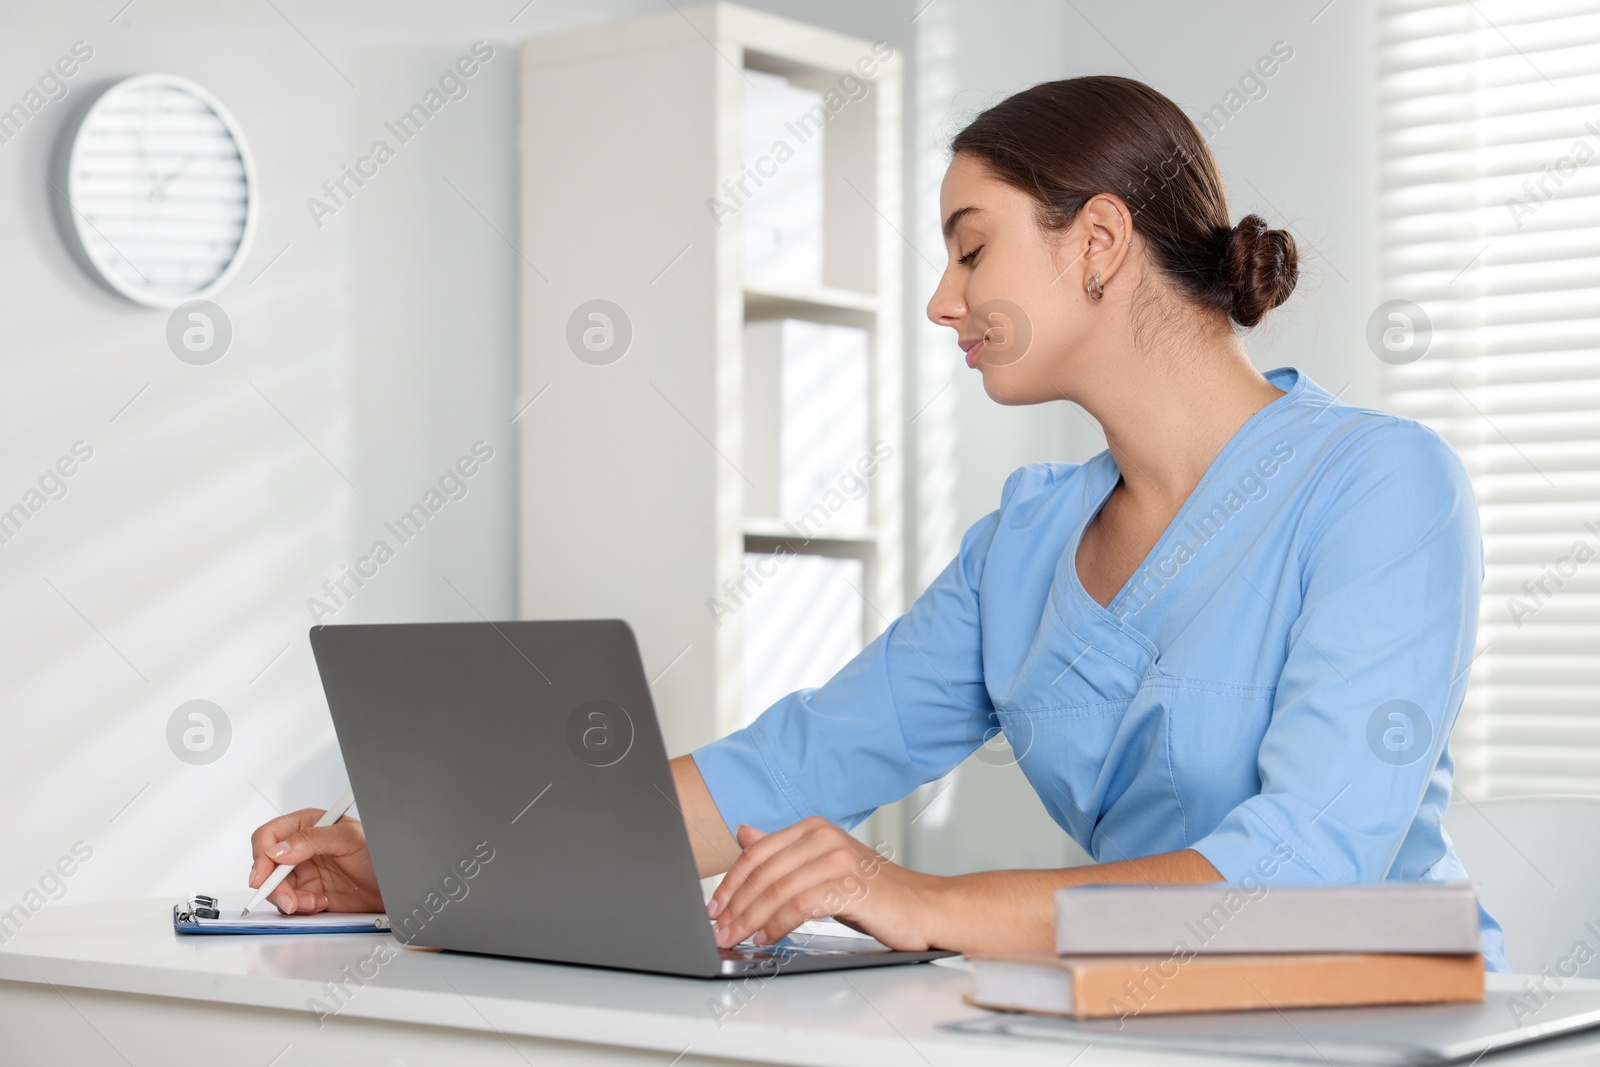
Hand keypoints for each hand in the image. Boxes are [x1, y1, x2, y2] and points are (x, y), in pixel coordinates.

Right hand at [248, 808, 382, 913]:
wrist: (396, 885)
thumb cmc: (378, 853)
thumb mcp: (349, 839)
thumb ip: (312, 840)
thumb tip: (277, 850)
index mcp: (307, 825)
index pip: (269, 836)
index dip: (261, 855)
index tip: (261, 876)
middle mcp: (301, 849)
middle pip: (267, 867)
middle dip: (274, 886)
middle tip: (289, 901)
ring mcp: (304, 873)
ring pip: (276, 888)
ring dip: (289, 899)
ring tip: (314, 903)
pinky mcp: (310, 894)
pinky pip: (291, 904)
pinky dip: (301, 908)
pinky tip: (321, 904)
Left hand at [706, 816, 943, 950]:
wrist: (923, 907)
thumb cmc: (873, 892)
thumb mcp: (821, 866)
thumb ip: (783, 852)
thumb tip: (744, 833)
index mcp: (812, 827)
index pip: (756, 853)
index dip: (730, 883)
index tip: (714, 908)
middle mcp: (823, 836)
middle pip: (762, 873)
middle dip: (735, 906)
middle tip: (718, 931)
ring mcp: (836, 858)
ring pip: (776, 891)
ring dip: (749, 920)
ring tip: (736, 939)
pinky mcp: (848, 884)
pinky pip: (798, 907)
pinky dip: (776, 926)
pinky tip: (766, 938)